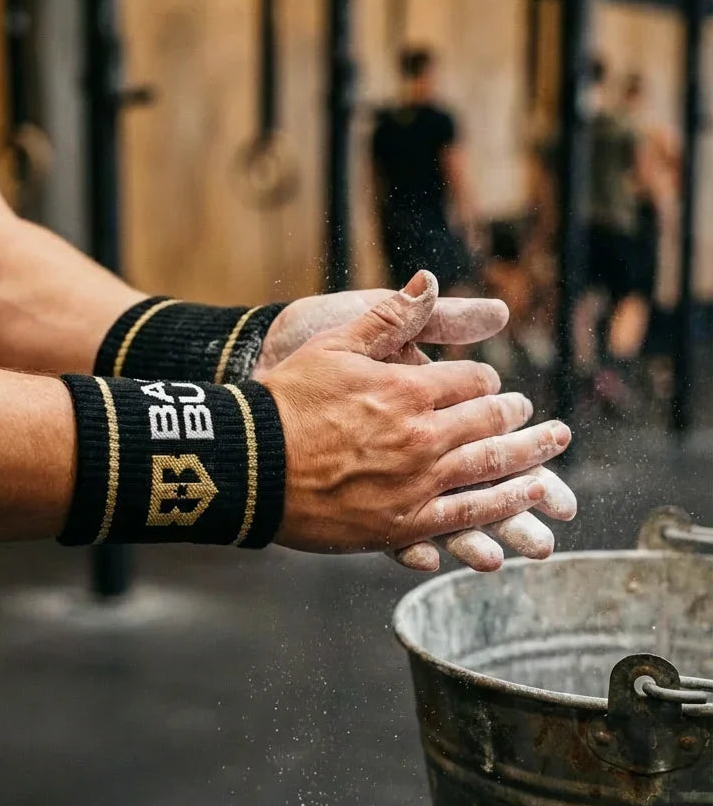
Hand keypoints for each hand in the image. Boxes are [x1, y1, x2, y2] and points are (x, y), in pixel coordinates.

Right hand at [259, 272, 571, 556]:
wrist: (249, 462)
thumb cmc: (286, 398)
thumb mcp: (335, 342)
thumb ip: (390, 315)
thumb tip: (431, 279)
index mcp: (409, 390)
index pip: (472, 383)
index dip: (487, 383)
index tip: (493, 386)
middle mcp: (423, 438)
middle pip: (491, 426)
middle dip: (520, 423)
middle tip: (547, 426)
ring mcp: (415, 485)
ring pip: (489, 475)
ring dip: (530, 469)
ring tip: (555, 470)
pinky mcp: (399, 526)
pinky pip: (458, 522)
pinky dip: (494, 516)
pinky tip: (516, 516)